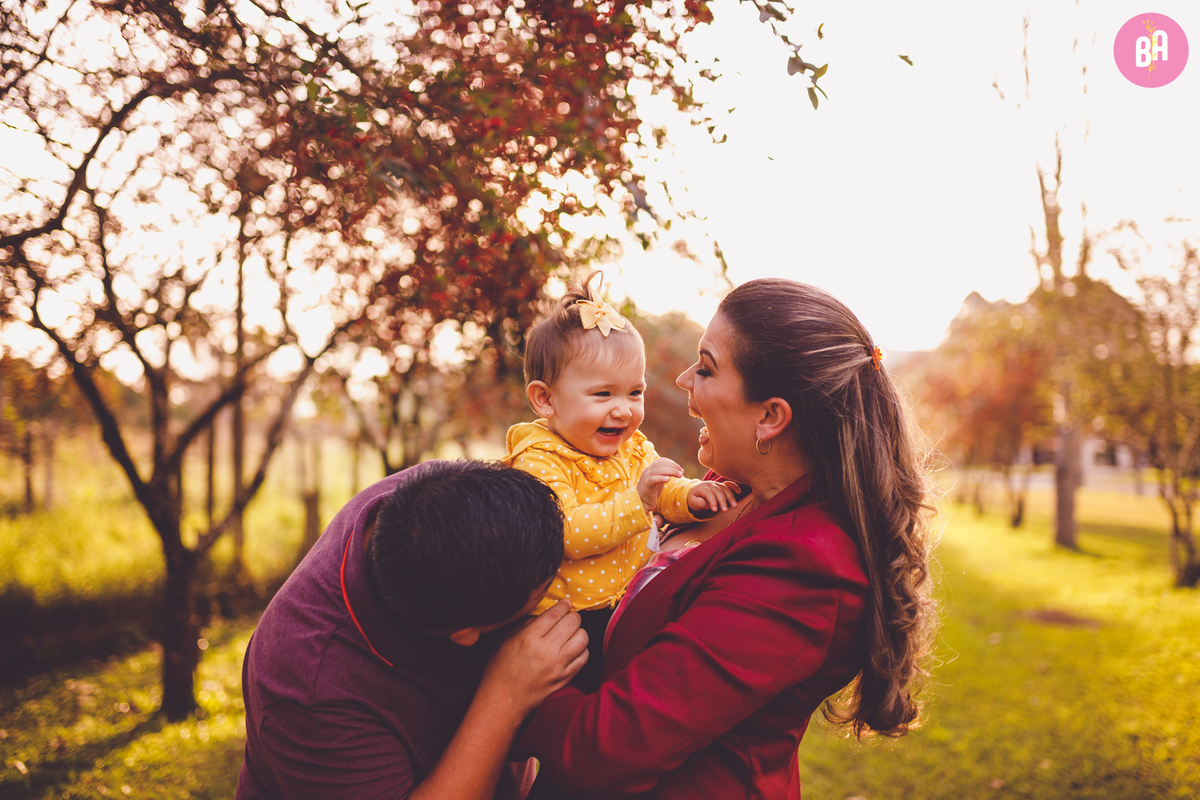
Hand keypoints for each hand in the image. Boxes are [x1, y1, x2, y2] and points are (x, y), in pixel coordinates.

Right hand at [478, 600, 588, 719]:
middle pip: (573, 623)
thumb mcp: (506, 640)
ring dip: (579, 632)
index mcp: (529, 638)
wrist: (503, 700)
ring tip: (571, 634)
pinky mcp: (565, 678)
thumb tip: (545, 615)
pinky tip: (573, 650)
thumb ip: (526, 625)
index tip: (565, 603)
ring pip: (583, 638)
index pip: (555, 614)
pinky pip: (584, 658)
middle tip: (568, 618)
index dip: (563, 605)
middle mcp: (546, 650)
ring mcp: (558, 666)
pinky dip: (582, 650)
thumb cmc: (500, 669)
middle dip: (573, 616)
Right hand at [637, 457, 684, 512]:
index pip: (662, 460)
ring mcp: (646, 477)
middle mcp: (648, 471)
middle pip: (661, 464)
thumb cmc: (651, 491)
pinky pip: (653, 479)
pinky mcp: (646, 485)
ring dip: (671, 471)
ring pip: (658, 470)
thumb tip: (680, 471)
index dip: (672, 463)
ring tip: (679, 475)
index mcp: (651, 468)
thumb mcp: (659, 481)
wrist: (641, 502)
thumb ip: (666, 475)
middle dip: (673, 467)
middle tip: (681, 472)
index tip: (680, 469)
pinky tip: (668, 479)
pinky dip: (661, 478)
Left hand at [687, 480, 742, 513]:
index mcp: (702, 487)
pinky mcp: (722, 485)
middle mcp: (710, 484)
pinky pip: (729, 484)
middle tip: (725, 511)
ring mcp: (717, 484)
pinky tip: (739, 492)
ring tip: (735, 506)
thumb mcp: (692, 502)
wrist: (695, 492)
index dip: (712, 501)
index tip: (715, 510)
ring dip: (731, 497)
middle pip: (718, 491)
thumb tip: (706, 504)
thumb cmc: (694, 499)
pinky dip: (734, 487)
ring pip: (725, 488)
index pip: (708, 493)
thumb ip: (698, 503)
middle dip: (722, 501)